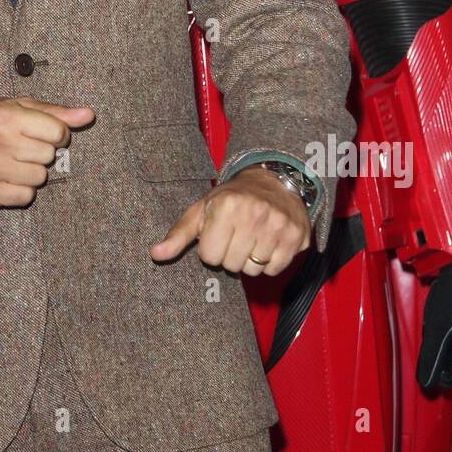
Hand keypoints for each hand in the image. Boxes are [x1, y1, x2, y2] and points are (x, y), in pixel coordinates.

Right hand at [0, 97, 94, 211]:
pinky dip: (20, 190)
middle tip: (20, 147)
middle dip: (40, 153)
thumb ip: (55, 112)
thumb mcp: (17, 107)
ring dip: (31, 172)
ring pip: (39, 178)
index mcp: (6, 115)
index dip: (55, 134)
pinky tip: (6, 178)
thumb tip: (88, 115)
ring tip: (11, 162)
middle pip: (49, 156)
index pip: (57, 132)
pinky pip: (25, 197)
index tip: (42, 133)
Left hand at [150, 165, 311, 275]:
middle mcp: (253, 214)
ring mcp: (277, 225)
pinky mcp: (296, 236)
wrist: (275, 181)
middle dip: (230, 255)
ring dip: (250, 259)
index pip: (209, 257)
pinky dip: (270, 262)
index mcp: (225, 206)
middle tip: (237, 235)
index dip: (211, 248)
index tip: (219, 233)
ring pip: (253, 270)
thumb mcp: (202, 210)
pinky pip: (274, 270)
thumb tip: (155, 254)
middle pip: (231, 265)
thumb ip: (178, 234)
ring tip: (252, 238)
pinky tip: (268, 243)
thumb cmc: (232, 199)